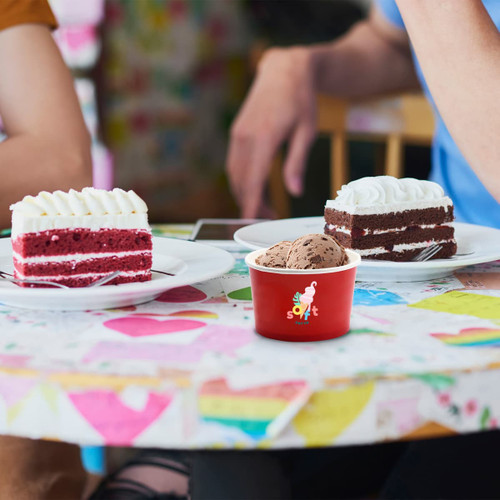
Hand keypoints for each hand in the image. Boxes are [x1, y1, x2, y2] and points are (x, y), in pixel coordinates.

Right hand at [227, 47, 317, 217]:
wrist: (284, 69)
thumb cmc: (301, 100)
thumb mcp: (306, 132)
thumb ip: (297, 163)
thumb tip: (295, 192)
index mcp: (264, 137)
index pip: (253, 180)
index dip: (250, 205)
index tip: (250, 223)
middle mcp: (245, 137)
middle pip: (241, 181)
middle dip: (250, 204)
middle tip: (269, 218)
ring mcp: (237, 134)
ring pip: (235, 174)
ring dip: (245, 193)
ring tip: (264, 207)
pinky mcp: (237, 132)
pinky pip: (235, 163)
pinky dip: (242, 180)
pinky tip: (255, 187)